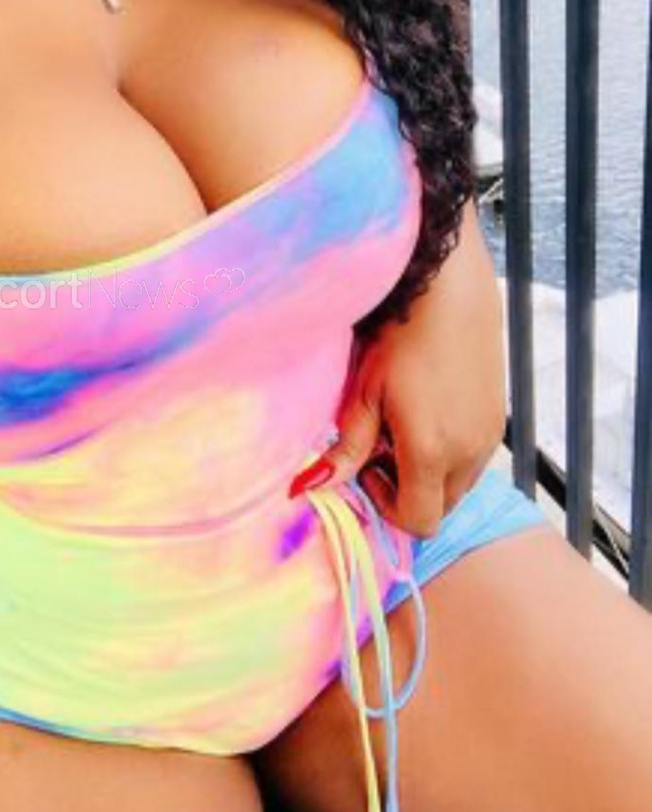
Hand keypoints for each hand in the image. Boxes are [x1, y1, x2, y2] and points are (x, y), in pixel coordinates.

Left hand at [288, 201, 508, 538]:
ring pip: (460, 483)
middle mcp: (470, 453)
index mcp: (432, 452)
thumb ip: (346, 448)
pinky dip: (450, 451)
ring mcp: (490, 435)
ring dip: (430, 471)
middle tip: (382, 446)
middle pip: (441, 506)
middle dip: (408, 490)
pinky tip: (428, 410)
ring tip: (404, 424)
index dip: (386, 506)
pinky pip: (475, 456)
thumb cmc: (397, 337)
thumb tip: (311, 486)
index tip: (368, 468)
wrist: (448, 290)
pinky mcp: (500, 416)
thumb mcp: (363, 394)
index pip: (418, 520)